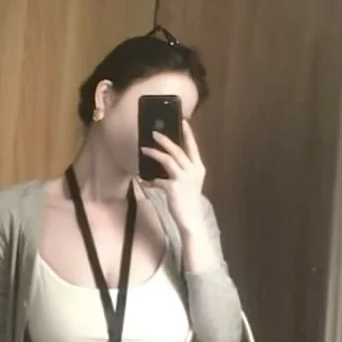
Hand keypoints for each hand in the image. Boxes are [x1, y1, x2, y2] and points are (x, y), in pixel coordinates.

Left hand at [140, 120, 207, 236]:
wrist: (191, 220)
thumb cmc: (188, 201)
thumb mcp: (190, 183)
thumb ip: (182, 171)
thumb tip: (166, 163)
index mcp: (198, 168)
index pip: (193, 147)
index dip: (187, 133)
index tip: (182, 121)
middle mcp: (192, 171)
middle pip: (177, 150)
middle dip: (165, 140)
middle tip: (154, 133)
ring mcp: (183, 179)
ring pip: (167, 160)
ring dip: (154, 153)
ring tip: (144, 149)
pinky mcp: (173, 188)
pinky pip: (158, 180)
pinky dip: (149, 180)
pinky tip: (142, 180)